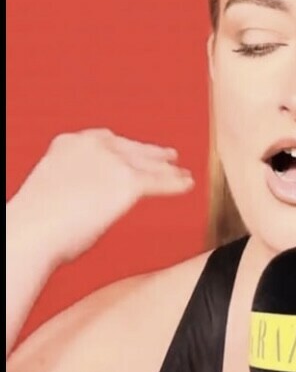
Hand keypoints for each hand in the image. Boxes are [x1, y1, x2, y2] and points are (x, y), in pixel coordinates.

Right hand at [10, 128, 194, 264]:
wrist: (33, 230)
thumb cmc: (35, 223)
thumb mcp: (52, 189)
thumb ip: (75, 186)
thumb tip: (86, 204)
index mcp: (69, 143)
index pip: (104, 141)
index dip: (122, 148)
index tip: (130, 152)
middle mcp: (93, 145)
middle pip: (131, 147)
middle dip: (150, 153)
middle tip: (168, 156)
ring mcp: (112, 161)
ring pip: (148, 164)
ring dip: (168, 169)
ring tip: (183, 172)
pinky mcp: (129, 181)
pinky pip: (159, 183)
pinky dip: (175, 184)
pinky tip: (187, 185)